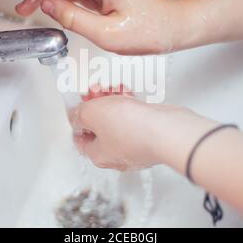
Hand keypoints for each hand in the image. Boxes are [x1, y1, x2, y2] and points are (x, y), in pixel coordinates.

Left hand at [70, 87, 217, 171]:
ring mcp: (135, 145)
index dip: (77, 117)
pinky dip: (129, 103)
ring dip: (113, 101)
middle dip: (97, 104)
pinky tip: (128, 92)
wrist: (167, 130)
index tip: (78, 103)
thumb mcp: (92, 113)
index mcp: (98, 154)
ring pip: (117, 120)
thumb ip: (78, 114)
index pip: (80, 139)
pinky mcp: (150, 135)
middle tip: (96, 90)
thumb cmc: (132, 128)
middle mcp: (117, 154)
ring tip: (113, 88)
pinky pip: (134, 117)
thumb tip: (75, 115)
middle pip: (99, 126)